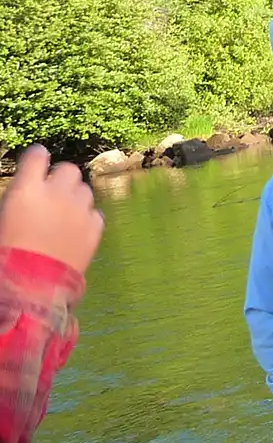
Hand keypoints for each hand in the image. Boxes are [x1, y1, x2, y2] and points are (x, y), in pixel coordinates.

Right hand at [0, 146, 104, 274]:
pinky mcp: (95, 229)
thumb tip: (25, 193)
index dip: (36, 158)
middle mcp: (57, 194)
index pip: (37, 155)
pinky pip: (94, 213)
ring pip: (84, 190)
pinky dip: (86, 218)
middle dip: (60, 178)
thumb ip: (19, 197)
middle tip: (51, 192)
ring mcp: (79, 210)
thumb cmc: (6, 253)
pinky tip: (75, 230)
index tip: (36, 162)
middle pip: (68, 169)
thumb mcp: (4, 216)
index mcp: (26, 190)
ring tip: (63, 214)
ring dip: (74, 197)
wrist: (29, 287)